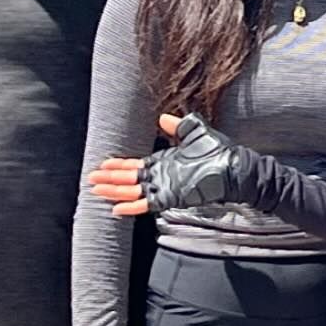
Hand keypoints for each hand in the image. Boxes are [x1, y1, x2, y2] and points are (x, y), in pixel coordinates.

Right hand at [89, 112, 252, 218]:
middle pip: (129, 178)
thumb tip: (163, 117)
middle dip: (110, 179)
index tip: (102, 165)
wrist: (233, 167)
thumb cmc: (218, 151)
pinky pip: (146, 203)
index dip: (118, 166)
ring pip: (132, 191)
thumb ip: (178, 126)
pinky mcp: (171, 197)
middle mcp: (161, 176)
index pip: (135, 165)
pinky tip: (116, 209)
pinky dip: (131, 206)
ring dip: (114, 191)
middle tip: (91, 179)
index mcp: (164, 162)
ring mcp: (164, 187)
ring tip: (97, 191)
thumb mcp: (196, 132)